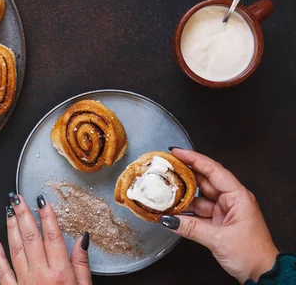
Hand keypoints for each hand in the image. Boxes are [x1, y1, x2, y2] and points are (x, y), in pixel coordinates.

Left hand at [0, 193, 91, 284]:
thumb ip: (82, 265)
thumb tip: (82, 239)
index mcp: (60, 273)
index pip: (52, 236)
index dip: (47, 216)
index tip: (41, 199)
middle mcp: (40, 275)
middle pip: (31, 237)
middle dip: (23, 214)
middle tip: (17, 197)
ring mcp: (24, 283)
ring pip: (15, 249)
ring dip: (11, 228)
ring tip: (8, 211)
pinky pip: (2, 272)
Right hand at [163, 148, 278, 283]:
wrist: (262, 274)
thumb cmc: (253, 254)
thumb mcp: (219, 239)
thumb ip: (190, 228)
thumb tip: (169, 220)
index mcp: (238, 196)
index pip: (213, 170)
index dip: (194, 159)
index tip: (176, 152)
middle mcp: (231, 200)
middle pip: (203, 181)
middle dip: (184, 174)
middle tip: (165, 168)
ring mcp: (224, 210)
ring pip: (198, 197)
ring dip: (182, 196)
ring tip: (163, 192)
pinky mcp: (218, 221)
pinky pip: (198, 212)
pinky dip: (185, 212)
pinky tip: (172, 212)